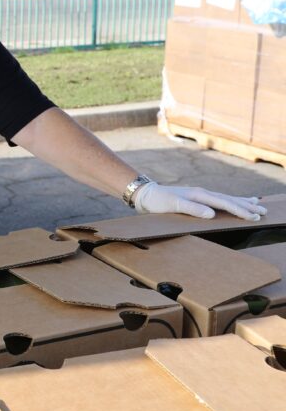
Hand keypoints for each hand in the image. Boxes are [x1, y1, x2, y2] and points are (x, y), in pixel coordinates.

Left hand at [134, 183, 266, 220]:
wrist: (145, 194)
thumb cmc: (158, 201)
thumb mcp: (173, 205)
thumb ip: (192, 208)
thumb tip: (212, 214)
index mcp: (200, 195)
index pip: (225, 204)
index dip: (240, 210)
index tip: (254, 216)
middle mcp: (202, 193)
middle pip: (229, 200)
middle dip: (247, 206)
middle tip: (264, 212)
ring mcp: (200, 194)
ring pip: (226, 199)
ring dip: (242, 202)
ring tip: (258, 204)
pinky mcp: (197, 198)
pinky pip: (218, 200)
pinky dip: (230, 201)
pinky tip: (233, 202)